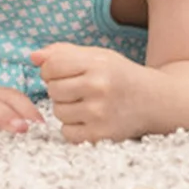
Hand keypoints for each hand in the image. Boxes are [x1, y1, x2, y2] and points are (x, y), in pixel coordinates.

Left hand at [30, 43, 144, 143]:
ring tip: (85, 103)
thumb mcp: (96, 55)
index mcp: (97, 64)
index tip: (61, 73)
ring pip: (58, 112)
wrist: (155, 101)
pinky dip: (73, 127)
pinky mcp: (102, 136)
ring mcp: (101, 114)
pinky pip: (67, 133)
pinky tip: (88, 119)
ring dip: (66, 108)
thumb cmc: (119, 75)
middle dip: (59, 89)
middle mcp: (99, 88)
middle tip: (77, 89)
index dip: (50, 70)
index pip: (51, 66)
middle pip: (52, 90)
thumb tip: (32, 57)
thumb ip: (62, 53)